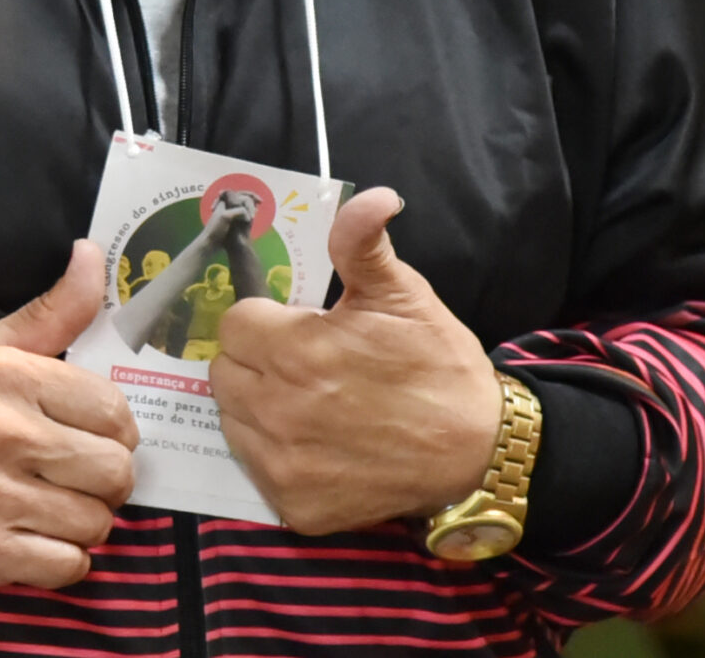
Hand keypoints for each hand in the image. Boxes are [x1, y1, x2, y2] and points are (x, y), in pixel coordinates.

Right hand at [0, 240, 140, 589]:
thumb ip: (53, 310)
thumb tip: (93, 253)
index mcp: (10, 377)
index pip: (114, 411)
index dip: (112, 430)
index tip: (87, 435)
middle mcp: (4, 434)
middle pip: (115, 471)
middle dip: (104, 480)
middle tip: (73, 477)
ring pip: (96, 523)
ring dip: (82, 522)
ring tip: (49, 506)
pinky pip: (70, 566)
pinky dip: (60, 559)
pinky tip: (33, 538)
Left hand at [209, 188, 501, 534]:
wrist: (479, 451)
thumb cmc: (438, 366)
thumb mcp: (404, 294)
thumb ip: (363, 243)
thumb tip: (373, 197)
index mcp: (296, 350)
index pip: (234, 323)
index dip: (266, 321)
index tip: (299, 329)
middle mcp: (278, 410)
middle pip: (225, 371)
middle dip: (256, 360)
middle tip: (303, 365)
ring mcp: (283, 463)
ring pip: (232, 419)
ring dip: (258, 407)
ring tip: (310, 403)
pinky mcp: (294, 507)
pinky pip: (255, 467)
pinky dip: (276, 455)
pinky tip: (318, 444)